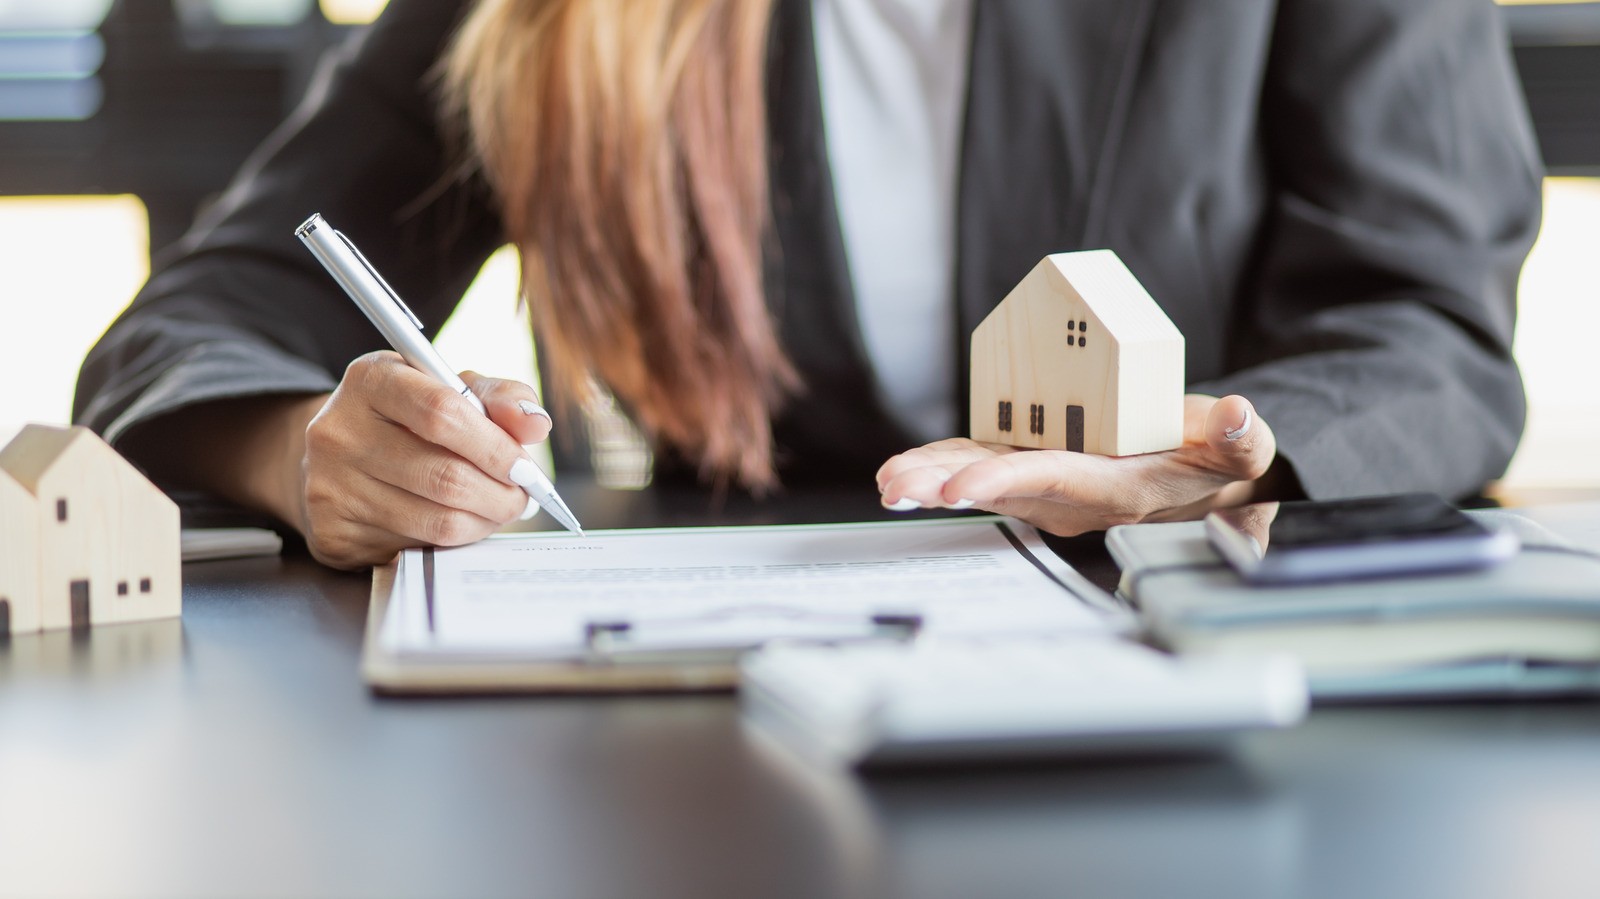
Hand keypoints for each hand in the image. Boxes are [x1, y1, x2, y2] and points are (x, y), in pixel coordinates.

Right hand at [295, 351, 553, 568]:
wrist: (336, 458)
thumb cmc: (407, 418)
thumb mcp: (449, 389)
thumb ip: (499, 398)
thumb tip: (537, 423)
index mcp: (371, 380)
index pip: (442, 411)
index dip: (495, 445)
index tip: (526, 467)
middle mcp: (339, 431)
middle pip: (445, 476)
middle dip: (501, 493)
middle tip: (522, 497)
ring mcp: (329, 486)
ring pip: (437, 520)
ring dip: (485, 521)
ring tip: (497, 509)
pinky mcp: (333, 533)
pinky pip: (417, 548)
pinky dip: (453, 542)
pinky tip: (458, 523)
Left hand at [875, 394, 1276, 535]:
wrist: (1201, 478)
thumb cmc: (1214, 461)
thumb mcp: (1242, 450)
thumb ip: (1240, 438)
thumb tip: (1238, 416)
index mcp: (1114, 487)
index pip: (1051, 482)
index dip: (1005, 481)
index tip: (960, 486)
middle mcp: (1070, 494)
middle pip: (999, 487)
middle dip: (944, 485)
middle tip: (897, 485)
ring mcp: (1046, 481)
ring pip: (981, 478)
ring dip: (932, 479)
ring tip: (889, 480)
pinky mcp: (1033, 463)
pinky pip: (981, 464)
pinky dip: (943, 464)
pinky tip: (906, 468)